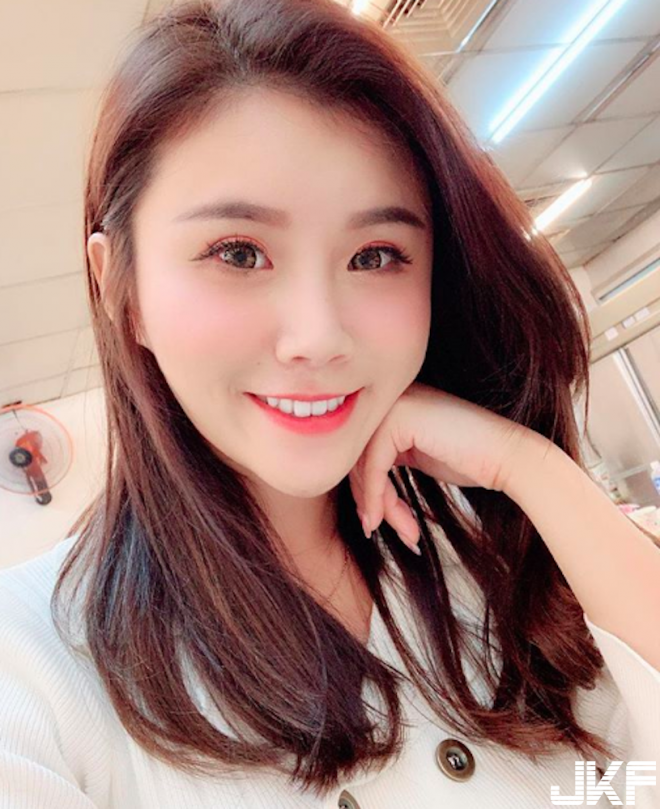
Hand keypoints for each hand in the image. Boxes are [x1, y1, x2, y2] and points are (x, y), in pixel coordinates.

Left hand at [348, 380, 539, 551]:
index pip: (361, 451)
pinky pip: (373, 466)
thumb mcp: (418, 456)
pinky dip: (377, 498)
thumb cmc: (471, 460)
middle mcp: (390, 398)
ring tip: (403, 532)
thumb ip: (386, 460)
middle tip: (388, 531)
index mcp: (392, 403)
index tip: (375, 523)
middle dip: (372, 502)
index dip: (367, 492)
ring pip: (362, 464)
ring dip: (379, 506)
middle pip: (357, 458)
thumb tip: (355, 490)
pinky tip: (390, 521)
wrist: (508, 458)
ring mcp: (394, 404)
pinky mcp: (399, 418)